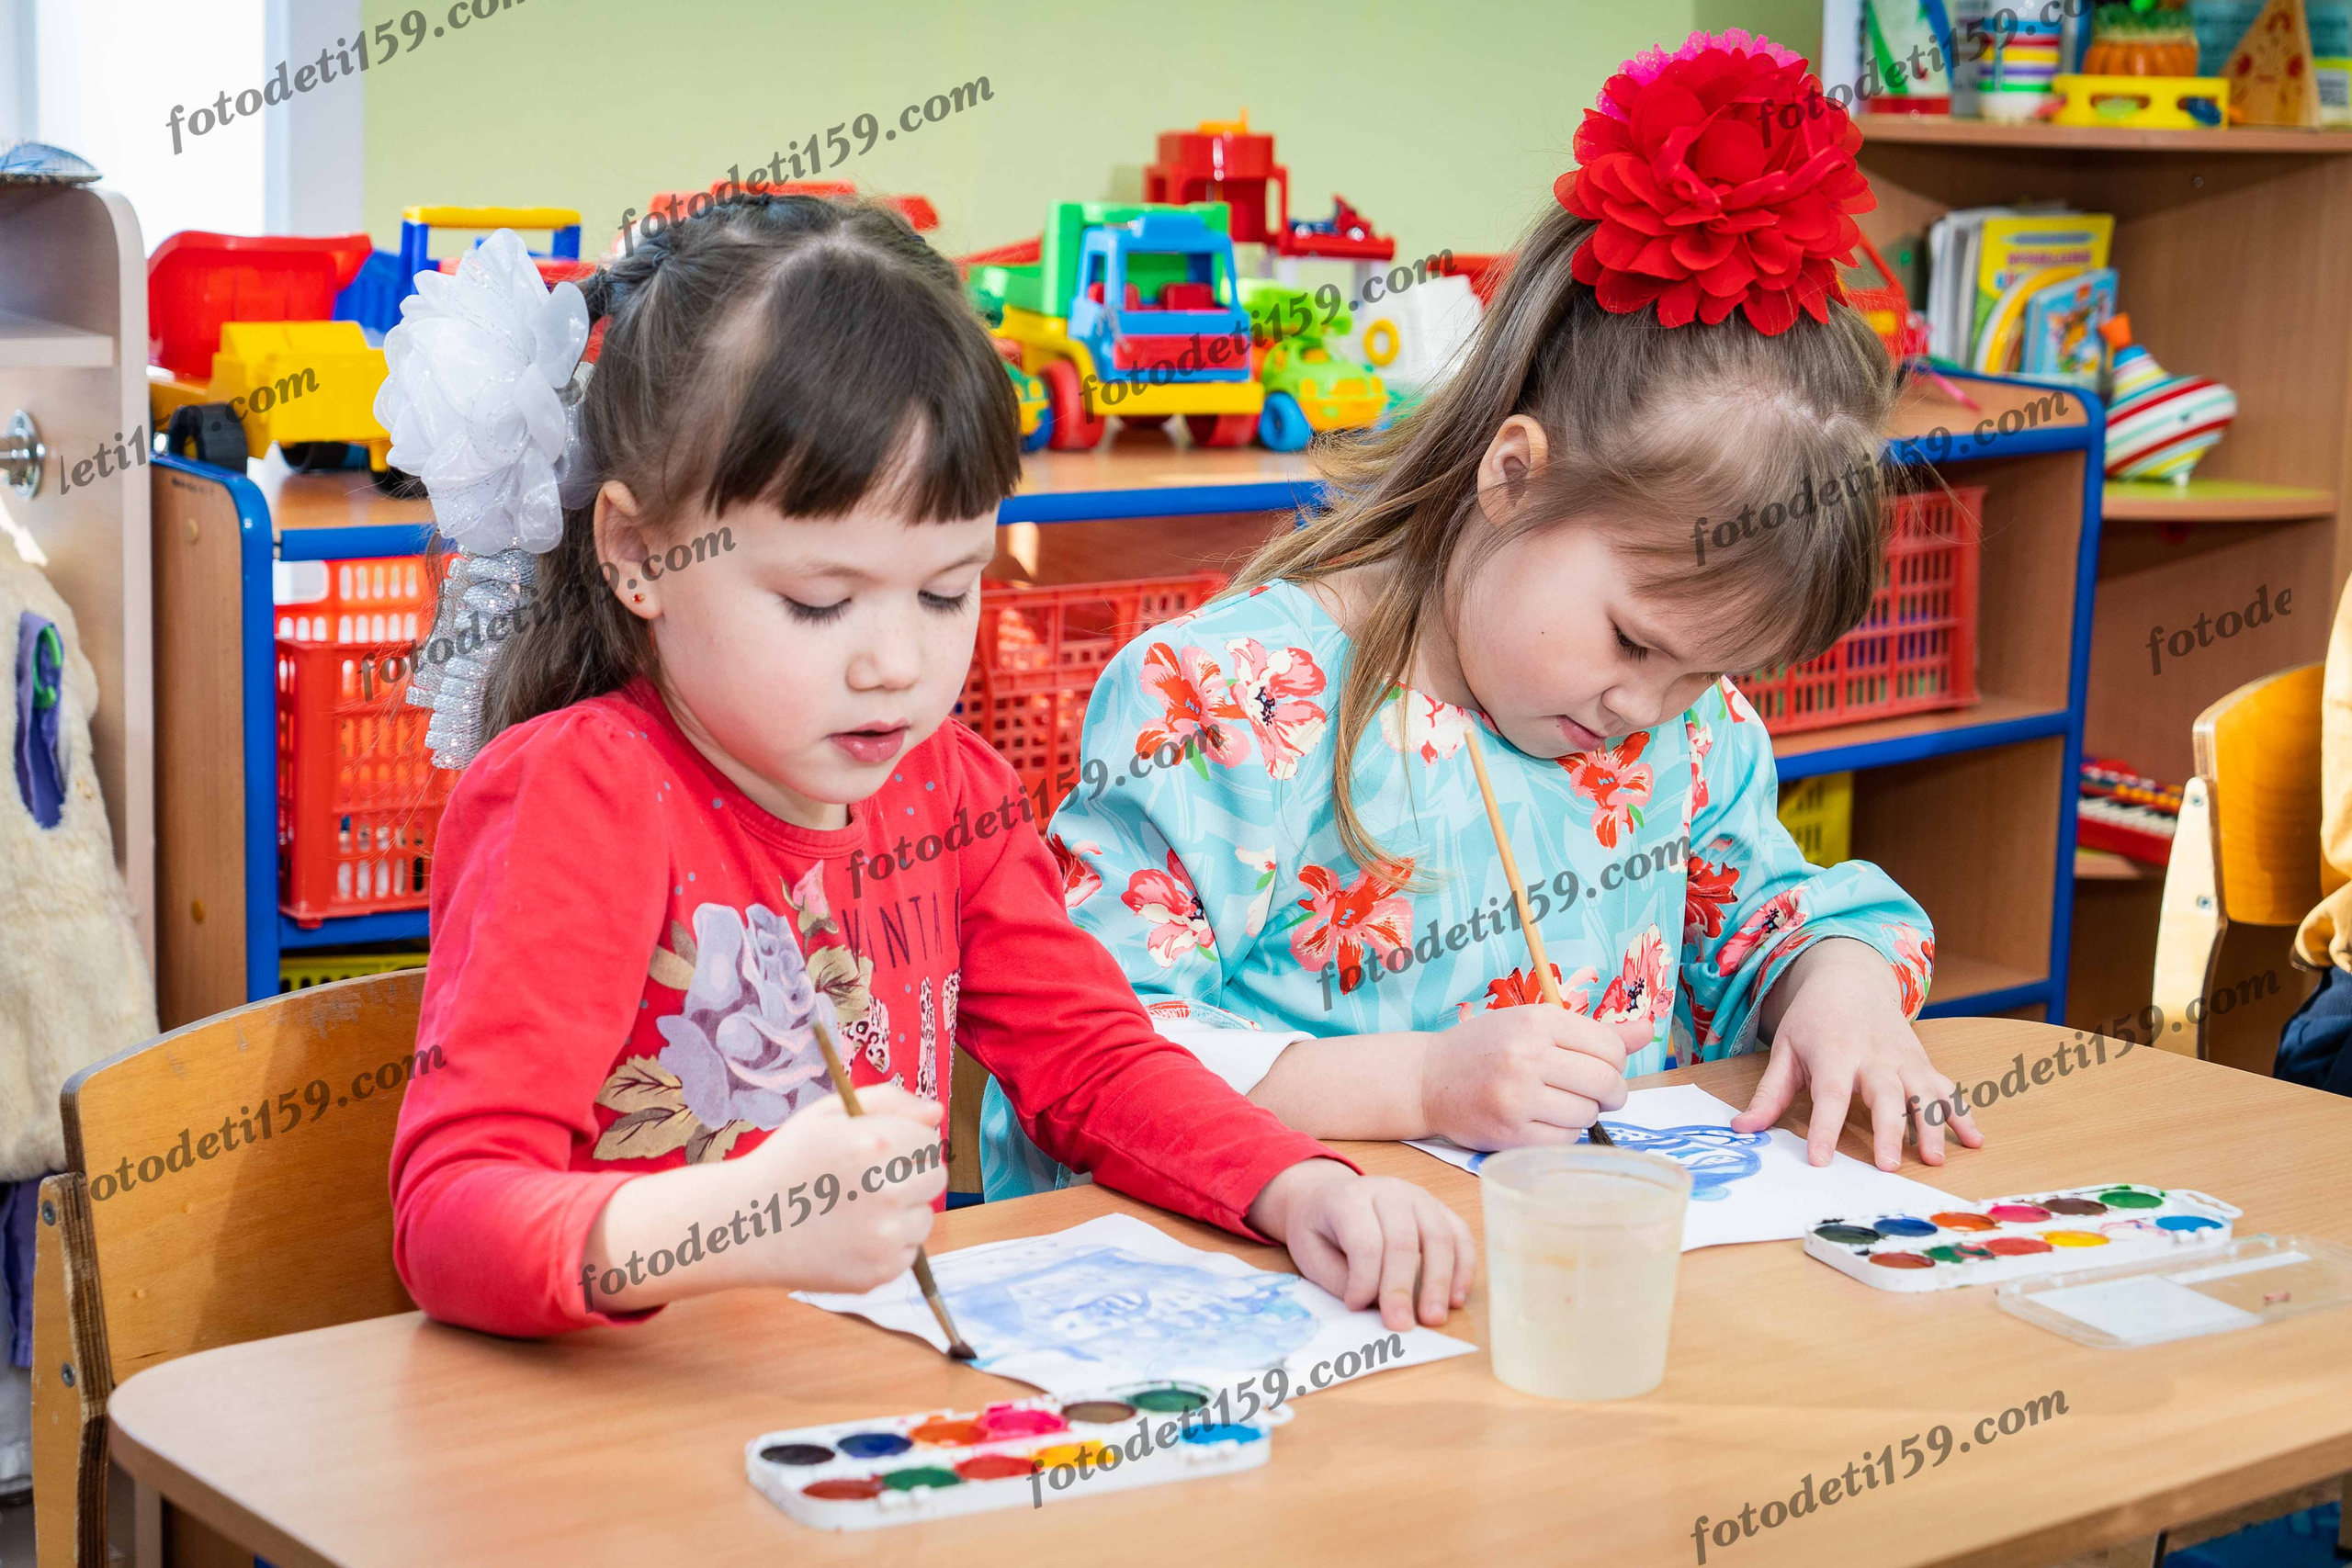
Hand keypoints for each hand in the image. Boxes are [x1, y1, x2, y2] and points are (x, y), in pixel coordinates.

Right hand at [732, 1086, 947, 1292]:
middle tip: (867, 1181)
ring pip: (924, 1218)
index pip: (929, 1142)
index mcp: (876, 1144)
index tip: (879, 1153)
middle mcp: (887, 1190)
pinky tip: (851, 1236)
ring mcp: (885, 1236)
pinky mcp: (880, 1272)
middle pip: (934, 1178)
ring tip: (856, 1211)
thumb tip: (936, 1112)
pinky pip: (908, 1252)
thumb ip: (887, 1102)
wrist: (744, 1223)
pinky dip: (888, 1246)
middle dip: (908, 1176)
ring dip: (902, 1213)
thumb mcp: (828, 1114)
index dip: (905, 1144)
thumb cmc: (787, 1162)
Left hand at [1247, 1160, 1473, 1329]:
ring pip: (1439, 1236)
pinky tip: (1455, 1298)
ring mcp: (1418, 1196)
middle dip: (1402, 1288)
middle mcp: (1388, 1191)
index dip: (1364, 1280)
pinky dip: (1463, 1267)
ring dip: (1440, 1282)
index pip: (1365, 1242)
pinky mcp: (1439, 1208)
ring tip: (1433, 1318)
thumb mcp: (1311, 1253)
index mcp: (1349, 1198)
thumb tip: (1377, 1305)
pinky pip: (1460, 1235)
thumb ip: (1341, 1279)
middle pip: (1403, 1240)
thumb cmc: (1319, 1229)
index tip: (1356, 1307)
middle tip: (1401, 1325)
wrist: (1326, 1195)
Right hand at [1417, 1007, 1640, 1149]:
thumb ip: (1594, 1031)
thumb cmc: (1487, 1047)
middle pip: (1605, 1082)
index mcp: (1537, 1021)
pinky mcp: (1511, 1133)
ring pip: (1588, 1113)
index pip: (1610, 1047)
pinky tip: (1544, 1119)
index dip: (1614, 1061)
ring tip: (1561, 1102)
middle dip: (1611, 1091)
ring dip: (1584, 1112)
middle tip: (1596, 1091)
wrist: (1428, 1079)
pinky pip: (1566, 1139)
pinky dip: (1564, 1132)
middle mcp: (1527, 1057)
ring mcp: (1518, 1097)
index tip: (1600, 1065)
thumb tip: (1649, 1030)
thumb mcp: (1534, 1024)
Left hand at [1734, 939, 1983, 1169]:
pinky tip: (1975, 1140)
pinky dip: (1963, 1113)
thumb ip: (1769, 1093)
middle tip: (1889, 1166)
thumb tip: (1741, 1130)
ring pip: (1923, 1092)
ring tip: (1935, 1159)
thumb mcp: (1785, 1050)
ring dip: (1932, 1125)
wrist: (1850, 980)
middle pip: (1884, 1094)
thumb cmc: (1813, 1021)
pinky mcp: (1923, 1063)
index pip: (1829, 1094)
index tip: (1821, 1160)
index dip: (1825, 1128)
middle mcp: (1873, 1055)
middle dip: (1889, 1130)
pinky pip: (1946, 1088)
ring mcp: (1903, 1059)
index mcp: (1834, 1052)